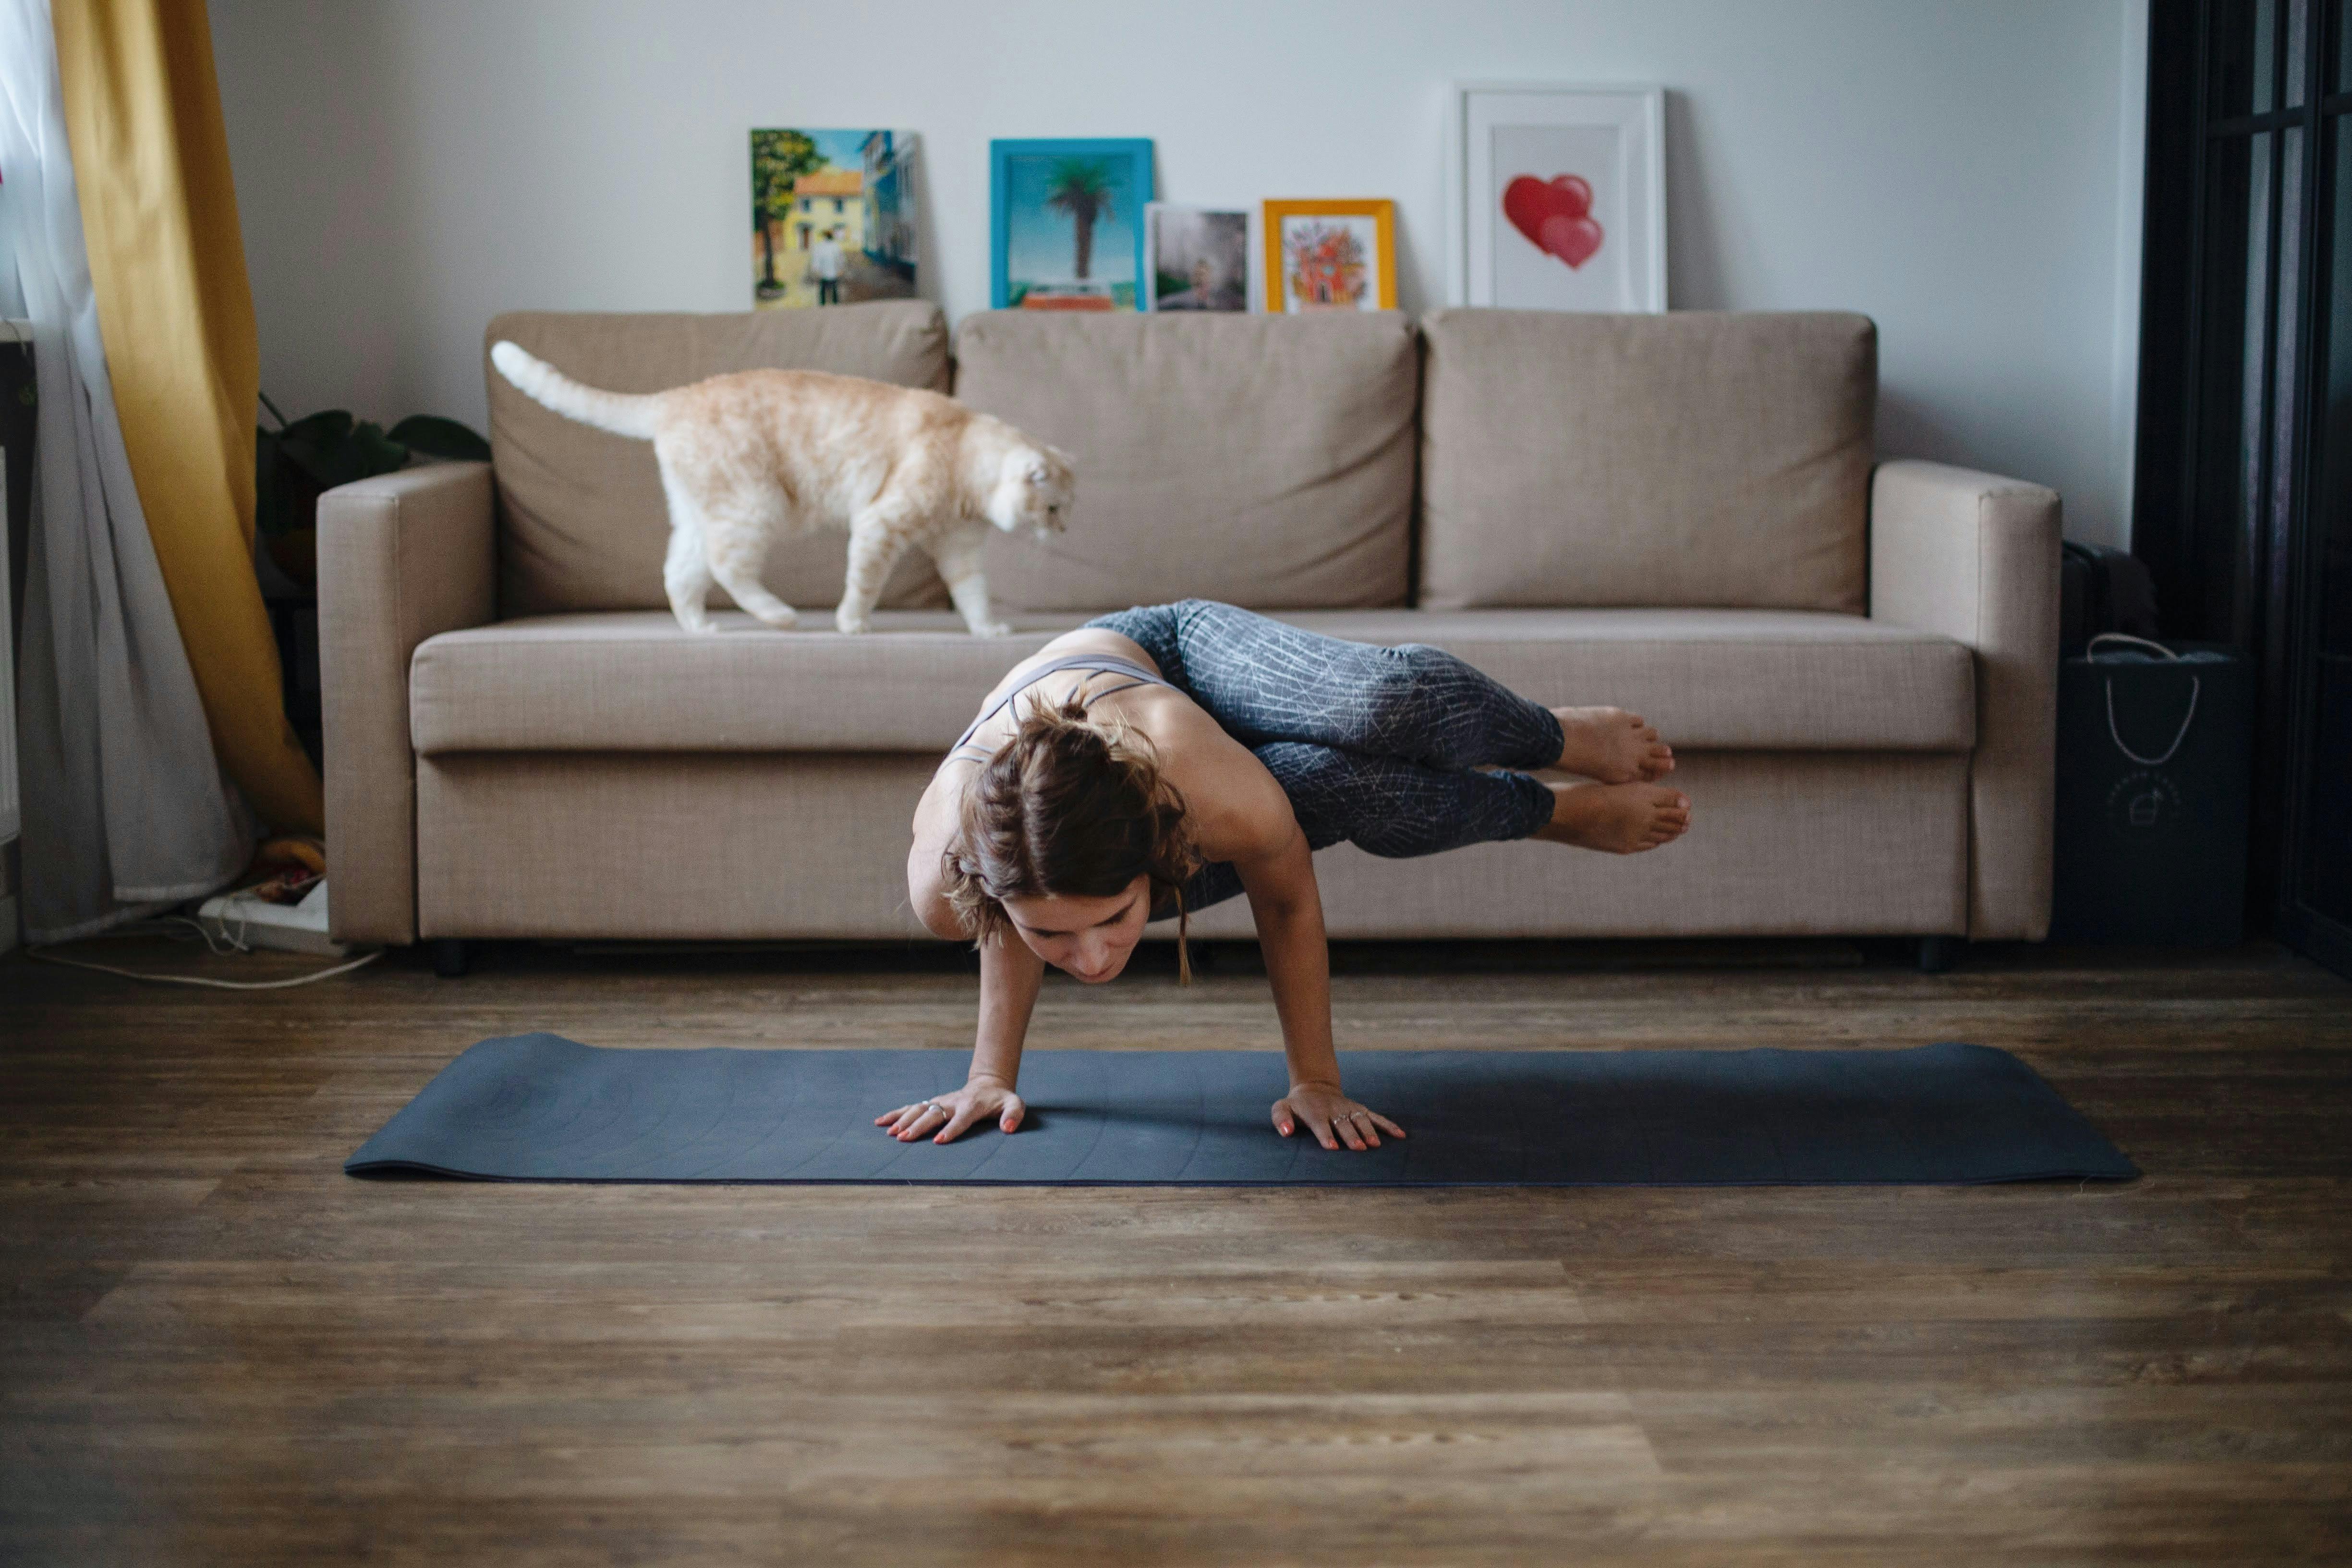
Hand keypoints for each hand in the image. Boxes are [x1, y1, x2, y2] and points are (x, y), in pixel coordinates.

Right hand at [875, 1076, 1025, 1144]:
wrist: (988, 1084)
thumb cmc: (1001, 1100)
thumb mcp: (1015, 1104)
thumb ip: (1014, 1115)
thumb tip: (1009, 1128)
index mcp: (972, 1106)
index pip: (961, 1119)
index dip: (951, 1129)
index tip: (939, 1140)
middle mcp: (952, 1103)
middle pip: (934, 1115)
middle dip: (919, 1126)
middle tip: (904, 1138)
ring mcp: (940, 1102)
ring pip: (919, 1109)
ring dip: (904, 1120)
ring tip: (890, 1133)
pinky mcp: (933, 1103)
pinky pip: (912, 1108)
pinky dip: (896, 1114)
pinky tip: (880, 1122)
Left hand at [1272, 1082, 1405, 1150]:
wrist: (1314, 1088)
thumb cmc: (1297, 1106)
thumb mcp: (1282, 1108)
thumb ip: (1281, 1119)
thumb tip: (1286, 1131)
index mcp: (1315, 1113)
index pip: (1321, 1125)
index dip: (1326, 1136)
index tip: (1333, 1147)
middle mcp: (1334, 1111)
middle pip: (1343, 1124)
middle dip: (1351, 1136)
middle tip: (1359, 1148)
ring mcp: (1349, 1110)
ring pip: (1361, 1120)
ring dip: (1369, 1131)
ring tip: (1375, 1144)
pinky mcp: (1360, 1110)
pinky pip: (1376, 1117)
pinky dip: (1388, 1125)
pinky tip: (1400, 1135)